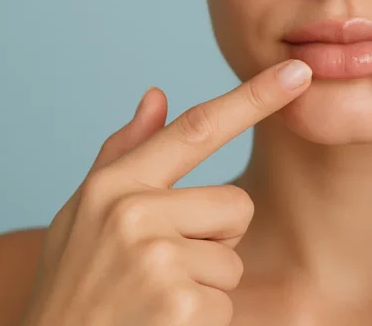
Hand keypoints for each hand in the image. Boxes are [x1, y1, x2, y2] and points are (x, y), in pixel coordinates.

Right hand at [20, 59, 312, 325]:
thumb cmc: (73, 286)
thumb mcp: (83, 216)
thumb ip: (123, 155)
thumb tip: (158, 94)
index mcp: (114, 186)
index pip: (197, 128)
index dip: (253, 98)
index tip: (299, 72)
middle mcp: (133, 214)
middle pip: (236, 205)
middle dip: (216, 240)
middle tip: (163, 271)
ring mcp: (158, 259)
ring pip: (233, 260)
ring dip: (206, 286)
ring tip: (155, 301)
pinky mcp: (180, 305)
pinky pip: (227, 302)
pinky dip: (203, 321)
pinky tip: (161, 325)